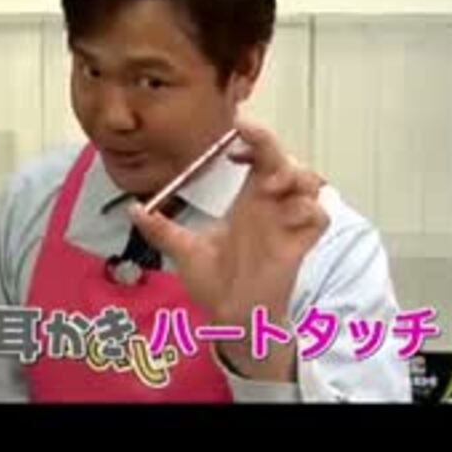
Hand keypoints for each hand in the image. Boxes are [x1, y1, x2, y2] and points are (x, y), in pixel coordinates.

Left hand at [129, 119, 328, 379]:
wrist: (230, 317)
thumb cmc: (214, 282)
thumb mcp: (183, 250)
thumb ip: (160, 230)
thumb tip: (133, 209)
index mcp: (248, 199)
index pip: (258, 156)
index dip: (253, 139)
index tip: (235, 134)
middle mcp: (271, 206)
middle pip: (285, 160)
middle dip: (272, 146)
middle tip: (251, 148)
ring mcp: (287, 225)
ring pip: (310, 183)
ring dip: (295, 175)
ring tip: (271, 183)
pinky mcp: (298, 246)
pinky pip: (318, 217)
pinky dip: (308, 209)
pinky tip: (287, 213)